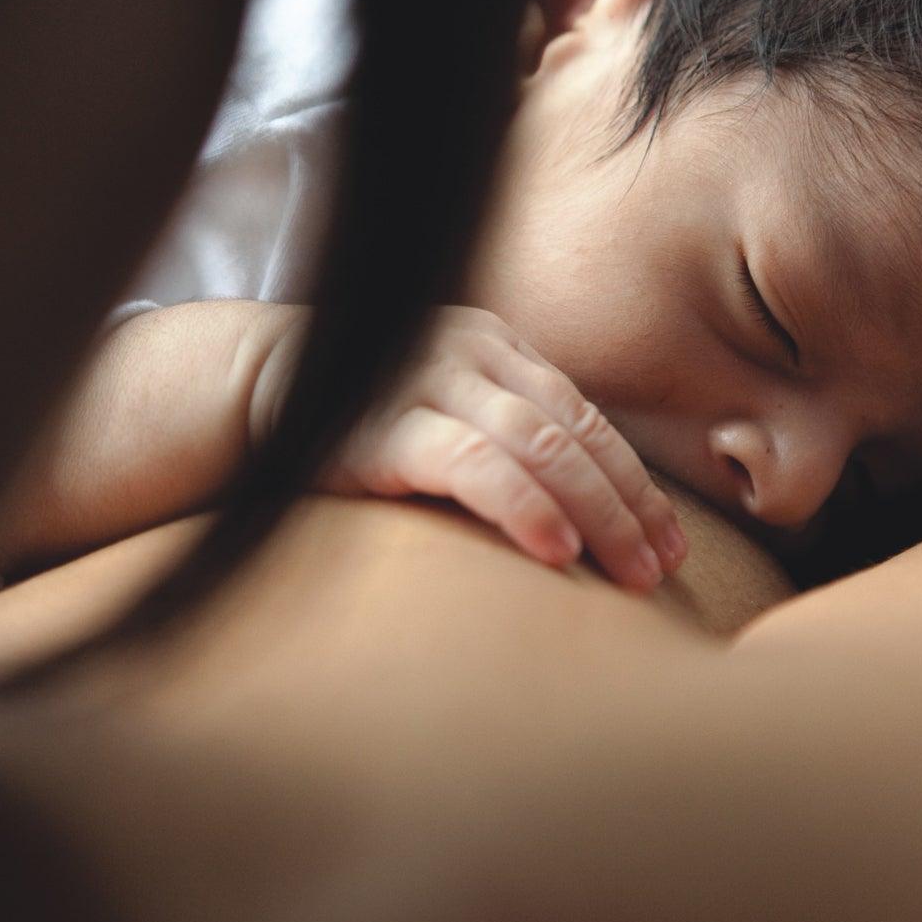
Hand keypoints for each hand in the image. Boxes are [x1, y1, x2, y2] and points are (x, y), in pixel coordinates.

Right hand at [252, 307, 685, 589]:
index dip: (635, 482)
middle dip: (631, 504)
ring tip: (631, 574)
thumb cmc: (356, 418)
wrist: (250, 392)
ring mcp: (429, 382)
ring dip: (598, 513)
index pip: (586, 416)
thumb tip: (578, 505)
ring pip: (543, 445)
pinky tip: (557, 551)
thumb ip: (499, 430)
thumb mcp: (440, 407)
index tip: (671, 542)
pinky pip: (475, 464)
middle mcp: (471, 353)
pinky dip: (525, 506)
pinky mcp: (387, 427)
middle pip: (578, 431)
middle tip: (664, 568)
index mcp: (494, 346)